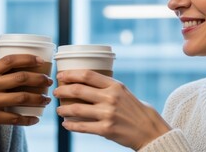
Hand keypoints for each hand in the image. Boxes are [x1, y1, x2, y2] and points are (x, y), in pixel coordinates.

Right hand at [0, 54, 52, 146]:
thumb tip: (20, 65)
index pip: (9, 61)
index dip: (27, 59)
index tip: (41, 61)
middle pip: (20, 78)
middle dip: (38, 79)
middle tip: (48, 81)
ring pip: (21, 98)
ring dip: (38, 99)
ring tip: (46, 99)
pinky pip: (15, 118)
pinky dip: (28, 119)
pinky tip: (35, 118)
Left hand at [53, 70, 170, 149]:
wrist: (149, 130)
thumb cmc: (134, 109)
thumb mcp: (123, 92)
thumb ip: (106, 87)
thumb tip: (83, 82)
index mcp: (115, 85)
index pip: (87, 75)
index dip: (70, 74)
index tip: (61, 75)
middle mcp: (110, 98)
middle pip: (78, 90)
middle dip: (62, 90)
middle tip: (56, 92)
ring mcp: (108, 114)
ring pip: (77, 108)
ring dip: (63, 109)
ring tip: (59, 110)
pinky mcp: (106, 129)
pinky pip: (82, 126)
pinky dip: (71, 125)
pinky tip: (66, 124)